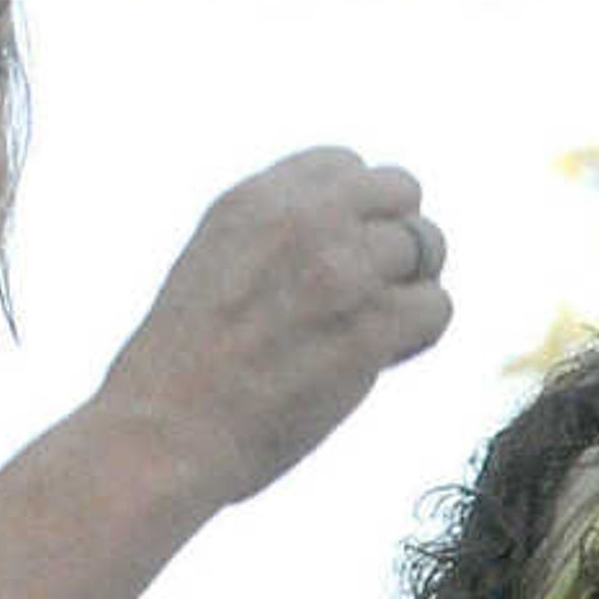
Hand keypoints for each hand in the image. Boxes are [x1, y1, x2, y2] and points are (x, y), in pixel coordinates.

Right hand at [89, 148, 450, 506]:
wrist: (162, 433)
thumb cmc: (178, 373)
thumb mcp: (210, 264)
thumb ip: (271, 237)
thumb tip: (341, 241)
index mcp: (255, 199)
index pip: (346, 164)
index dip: (357, 211)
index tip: (340, 255)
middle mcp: (304, 220)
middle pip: (401, 192)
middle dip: (396, 238)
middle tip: (373, 291)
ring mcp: (342, 270)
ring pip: (426, 248)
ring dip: (409, 290)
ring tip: (371, 331)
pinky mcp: (371, 327)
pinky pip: (436, 307)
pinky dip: (418, 336)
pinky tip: (380, 359)